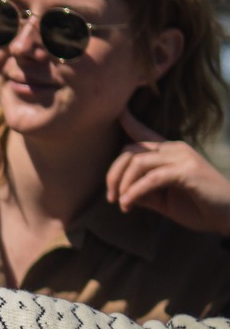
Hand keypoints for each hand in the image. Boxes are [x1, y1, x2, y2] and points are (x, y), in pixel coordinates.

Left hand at [106, 111, 229, 235]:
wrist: (229, 216)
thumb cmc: (198, 206)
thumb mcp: (163, 198)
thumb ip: (143, 191)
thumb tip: (119, 191)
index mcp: (170, 152)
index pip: (144, 134)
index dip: (129, 122)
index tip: (118, 112)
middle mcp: (175, 149)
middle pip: (130, 150)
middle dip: (114, 173)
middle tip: (110, 197)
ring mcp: (182, 158)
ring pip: (138, 162)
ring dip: (123, 184)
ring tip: (120, 203)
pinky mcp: (187, 171)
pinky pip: (151, 178)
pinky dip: (135, 192)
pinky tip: (127, 205)